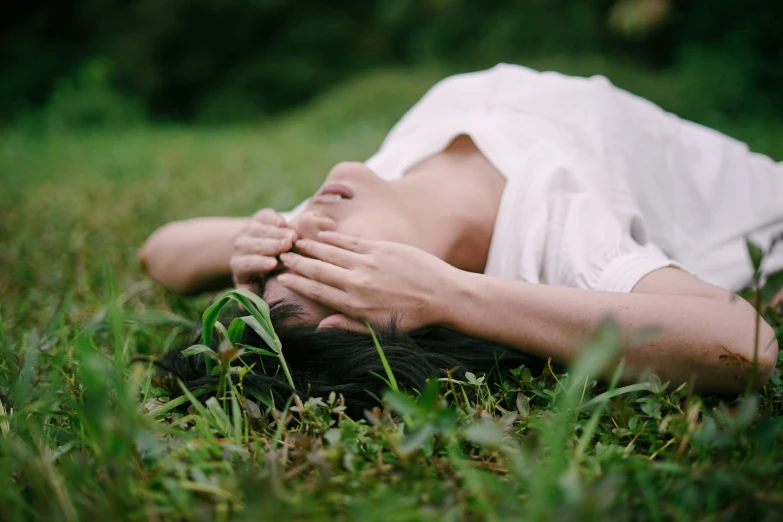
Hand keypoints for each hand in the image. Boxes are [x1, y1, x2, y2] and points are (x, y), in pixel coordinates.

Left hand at [231, 208, 297, 293]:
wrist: (256, 250)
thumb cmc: (260, 274)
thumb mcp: (254, 287)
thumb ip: (252, 294)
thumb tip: (245, 306)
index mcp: (239, 265)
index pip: (246, 263)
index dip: (259, 263)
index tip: (273, 264)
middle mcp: (240, 246)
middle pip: (255, 244)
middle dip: (272, 244)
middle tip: (288, 245)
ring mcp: (249, 229)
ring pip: (261, 229)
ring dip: (277, 232)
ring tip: (293, 236)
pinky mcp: (259, 217)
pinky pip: (266, 216)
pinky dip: (275, 219)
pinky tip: (285, 223)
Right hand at [277, 231, 458, 331]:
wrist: (443, 295)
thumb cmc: (413, 318)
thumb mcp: (379, 330)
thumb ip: (348, 326)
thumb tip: (320, 325)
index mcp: (355, 305)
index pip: (317, 291)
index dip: (297, 283)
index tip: (282, 277)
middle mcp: (357, 283)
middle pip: (318, 270)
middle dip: (297, 263)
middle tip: (281, 256)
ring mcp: (369, 263)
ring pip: (331, 253)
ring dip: (310, 247)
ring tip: (295, 243)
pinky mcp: (381, 249)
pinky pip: (350, 242)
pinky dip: (333, 239)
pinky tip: (322, 235)